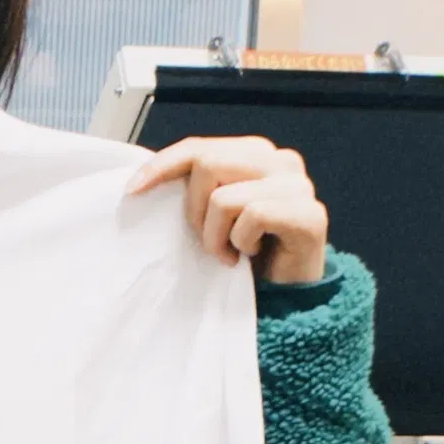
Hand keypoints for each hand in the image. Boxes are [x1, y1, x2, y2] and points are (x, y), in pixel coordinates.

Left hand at [129, 132, 327, 281]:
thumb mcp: (215, 214)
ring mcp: (299, 185)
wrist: (289, 296)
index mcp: (256, 154)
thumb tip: (146, 179)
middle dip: (194, 210)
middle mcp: (281, 161)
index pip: (200, 147)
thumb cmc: (247, 253)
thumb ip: (199, 187)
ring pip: (224, 198)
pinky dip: (242, 243)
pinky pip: (253, 217)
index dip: (163, 165)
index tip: (134, 190)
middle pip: (207, 164)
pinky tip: (253, 255)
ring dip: (216, 236)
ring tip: (231, 253)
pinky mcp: (310, 214)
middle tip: (207, 241)